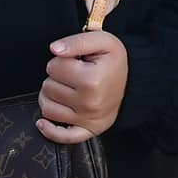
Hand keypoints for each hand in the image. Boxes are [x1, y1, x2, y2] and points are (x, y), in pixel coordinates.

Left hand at [36, 29, 127, 143]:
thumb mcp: (102, 41)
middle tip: (71, 74)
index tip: (73, 61)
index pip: (53, 67)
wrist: (134, 83)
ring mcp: (87, 119)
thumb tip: (54, 49)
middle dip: (56, 77)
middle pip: (48, 87)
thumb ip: (77, 41)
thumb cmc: (114, 62)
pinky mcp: (88, 130)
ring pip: (48, 109)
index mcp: (91, 80)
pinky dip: (49, 130)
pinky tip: (43, 122)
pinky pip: (61, 136)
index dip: (60, 60)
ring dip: (51, 97)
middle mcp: (89, 102)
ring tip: (64, 88)